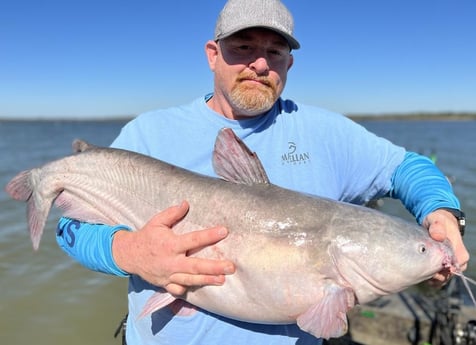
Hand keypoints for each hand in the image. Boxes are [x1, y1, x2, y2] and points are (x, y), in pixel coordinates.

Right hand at [112, 201, 234, 295]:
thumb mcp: (157, 221)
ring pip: (190, 280)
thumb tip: (186, 203)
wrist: (128, 254)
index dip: (209, 235)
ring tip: (222, 280)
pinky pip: (178, 290)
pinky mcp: (165, 284)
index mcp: (170, 244)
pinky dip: (188, 290)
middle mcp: (171, 261)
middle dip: (214, 267)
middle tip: (231, 267)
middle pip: (196, 266)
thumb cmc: (146, 236)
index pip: (193, 239)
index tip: (224, 231)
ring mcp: (168, 275)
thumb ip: (172, 213)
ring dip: (207, 280)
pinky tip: (202, 288)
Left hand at [423, 209, 469, 284]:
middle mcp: (459, 261)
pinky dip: (431, 278)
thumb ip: (437, 227)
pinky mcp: (445, 265)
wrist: (437, 222)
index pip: (453, 268)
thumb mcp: (436, 221)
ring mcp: (452, 264)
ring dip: (432, 276)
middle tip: (420, 268)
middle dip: (434, 275)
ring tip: (419, 271)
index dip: (440, 269)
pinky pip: (439, 277)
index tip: (427, 264)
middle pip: (448, 275)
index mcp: (460, 253)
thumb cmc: (438, 221)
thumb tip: (438, 236)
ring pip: (443, 277)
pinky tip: (421, 274)